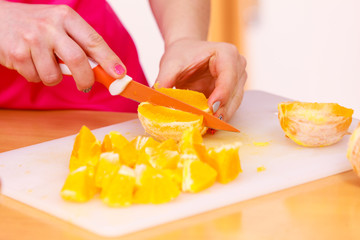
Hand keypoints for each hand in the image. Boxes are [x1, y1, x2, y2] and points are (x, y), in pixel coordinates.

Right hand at [0, 2, 125, 90]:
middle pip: (78, 60)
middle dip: (86, 79)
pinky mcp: (17, 53)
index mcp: (66, 17)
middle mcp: (50, 26)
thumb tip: (105, 71)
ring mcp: (32, 39)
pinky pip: (36, 78)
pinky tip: (29, 62)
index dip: (109, 60)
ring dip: (54, 78)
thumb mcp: (59, 26)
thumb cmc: (36, 26)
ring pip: (55, 76)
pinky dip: (36, 76)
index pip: (94, 41)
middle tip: (86, 86)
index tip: (120, 74)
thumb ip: (80, 45)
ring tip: (45, 65)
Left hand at [155, 39, 246, 120]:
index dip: (222, 93)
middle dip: (222, 109)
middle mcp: (237, 67)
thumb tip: (155, 101)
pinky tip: (210, 126)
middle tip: (209, 124)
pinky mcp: (232, 93)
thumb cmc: (181, 54)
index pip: (228, 75)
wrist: (186, 52)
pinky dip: (219, 117)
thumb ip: (164, 80)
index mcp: (226, 53)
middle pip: (234, 92)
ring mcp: (237, 81)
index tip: (211, 107)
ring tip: (209, 128)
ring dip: (222, 116)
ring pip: (234, 103)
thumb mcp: (170, 64)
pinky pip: (228, 107)